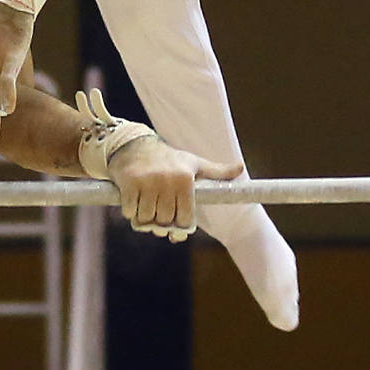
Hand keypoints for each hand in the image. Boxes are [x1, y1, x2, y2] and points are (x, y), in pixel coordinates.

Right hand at [107, 135, 243, 240]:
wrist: (134, 145)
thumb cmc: (168, 159)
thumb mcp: (194, 163)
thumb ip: (217, 171)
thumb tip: (241, 168)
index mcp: (185, 179)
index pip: (184, 219)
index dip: (179, 225)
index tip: (174, 223)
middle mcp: (167, 180)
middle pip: (164, 221)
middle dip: (160, 223)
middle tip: (157, 215)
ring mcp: (146, 182)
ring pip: (146, 219)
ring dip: (144, 219)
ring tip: (145, 207)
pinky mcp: (128, 183)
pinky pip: (130, 212)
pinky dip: (130, 212)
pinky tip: (133, 200)